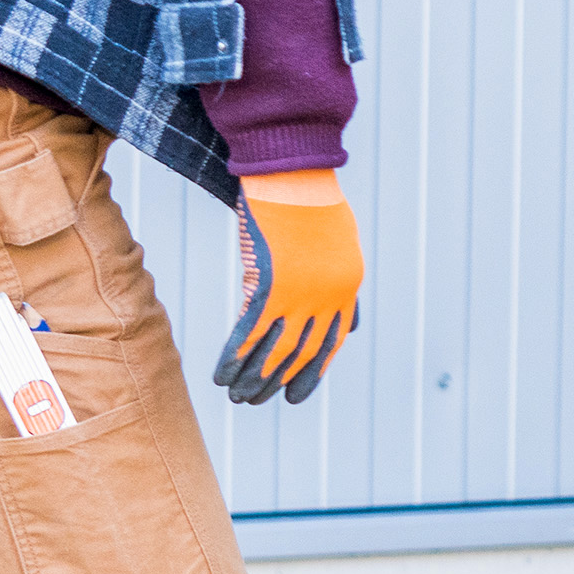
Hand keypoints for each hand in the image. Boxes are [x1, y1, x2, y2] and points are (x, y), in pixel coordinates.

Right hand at [217, 169, 361, 404]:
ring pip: (275, 349)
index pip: (332, 342)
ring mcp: (301, 293)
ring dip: (253, 378)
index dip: (313, 371)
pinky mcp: (271, 284)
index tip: (296, 392)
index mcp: (347, 288)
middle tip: (259, 402)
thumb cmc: (314, 200)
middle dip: (279, 381)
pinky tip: (220, 377)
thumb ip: (345, 288)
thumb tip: (352, 326)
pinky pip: (250, 333)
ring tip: (237, 399)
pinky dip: (234, 357)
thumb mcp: (342, 244)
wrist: (293, 171)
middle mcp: (328, 298)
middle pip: (302, 352)